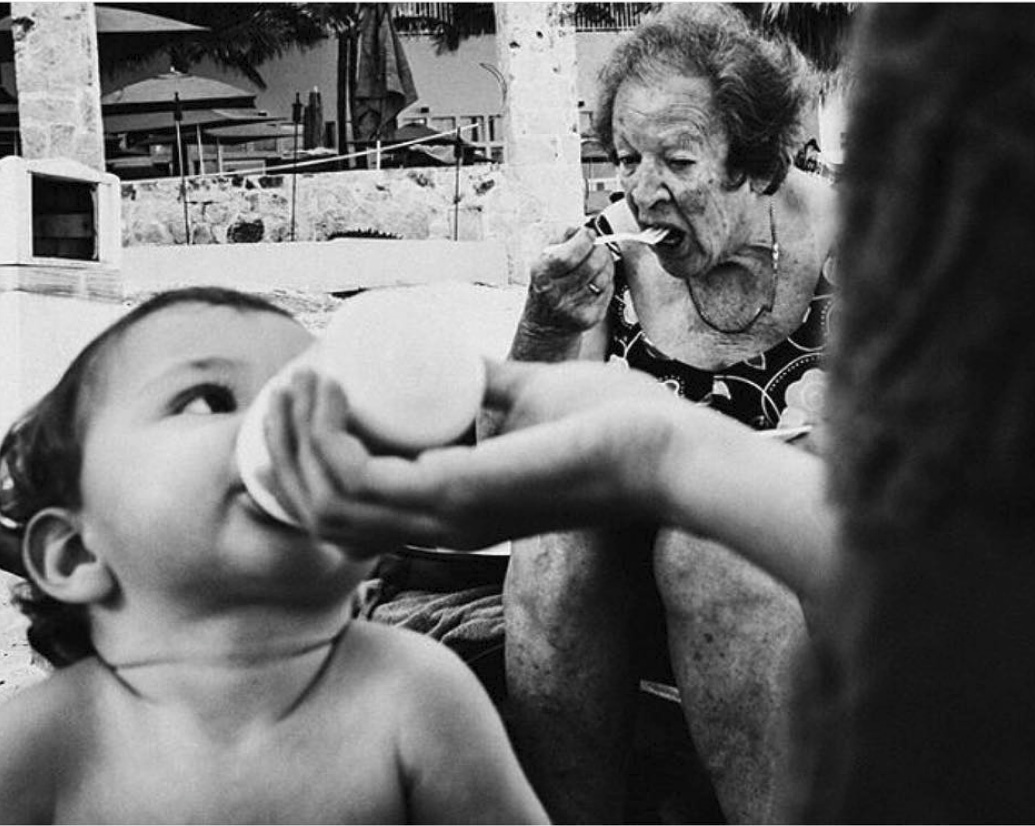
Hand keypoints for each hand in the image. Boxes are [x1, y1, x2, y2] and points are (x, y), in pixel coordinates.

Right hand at [260, 362, 684, 552]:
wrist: (666, 446)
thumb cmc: (610, 425)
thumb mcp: (527, 397)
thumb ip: (489, 389)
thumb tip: (456, 361)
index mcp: (450, 514)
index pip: (350, 509)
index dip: (306, 462)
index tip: (301, 398)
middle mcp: (437, 528)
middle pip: (320, 510)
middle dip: (283, 450)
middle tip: (284, 387)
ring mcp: (444, 518)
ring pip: (326, 499)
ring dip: (294, 439)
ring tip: (299, 381)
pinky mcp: (456, 496)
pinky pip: (358, 478)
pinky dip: (327, 436)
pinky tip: (328, 388)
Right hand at [524, 226, 615, 334]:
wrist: (544, 326)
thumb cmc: (545, 288)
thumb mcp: (542, 262)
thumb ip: (559, 241)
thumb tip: (577, 229)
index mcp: (541, 276)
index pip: (566, 256)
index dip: (582, 241)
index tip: (588, 233)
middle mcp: (556, 295)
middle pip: (590, 265)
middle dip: (599, 250)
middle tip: (598, 246)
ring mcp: (574, 309)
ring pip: (603, 277)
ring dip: (606, 264)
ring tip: (599, 261)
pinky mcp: (590, 318)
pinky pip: (608, 290)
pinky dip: (607, 280)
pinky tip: (597, 279)